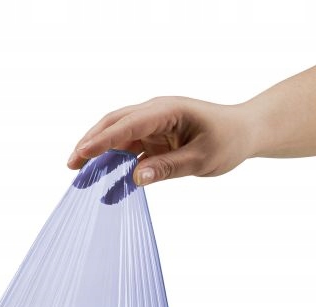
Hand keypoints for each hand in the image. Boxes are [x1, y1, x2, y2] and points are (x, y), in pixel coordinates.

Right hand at [67, 97, 253, 185]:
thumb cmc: (228, 140)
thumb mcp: (201, 159)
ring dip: (99, 154)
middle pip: (114, 124)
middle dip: (91, 143)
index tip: (82, 154)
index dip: (103, 140)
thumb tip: (134, 178)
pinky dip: (116, 166)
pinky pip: (130, 151)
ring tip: (79, 174)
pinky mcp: (155, 138)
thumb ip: (167, 168)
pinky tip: (107, 186)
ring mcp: (154, 125)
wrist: (245, 132)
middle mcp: (156, 113)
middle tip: (71, 165)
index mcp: (168, 110)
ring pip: (118, 136)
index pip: (128, 124)